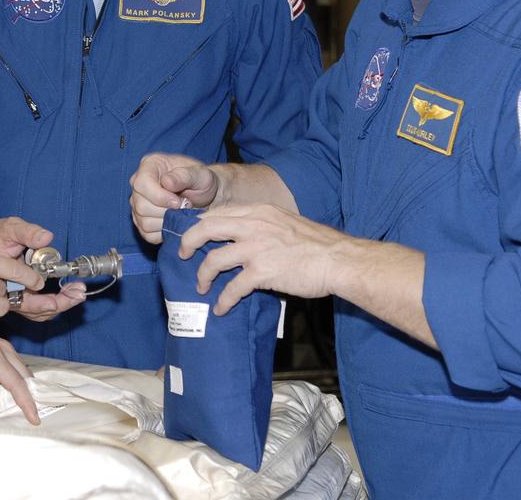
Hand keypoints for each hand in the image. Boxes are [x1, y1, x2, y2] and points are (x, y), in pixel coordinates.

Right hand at [0, 216, 85, 321]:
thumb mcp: (10, 228)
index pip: (23, 300)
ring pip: (38, 312)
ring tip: (77, 292)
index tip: (60, 298)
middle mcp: (7, 294)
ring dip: (60, 304)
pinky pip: (39, 307)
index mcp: (2, 282)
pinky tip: (69, 291)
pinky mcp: (22, 295)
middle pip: (34, 310)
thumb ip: (28, 233)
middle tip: (78, 293)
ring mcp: (14, 297)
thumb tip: (46, 237)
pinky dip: (55, 302)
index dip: (42, 302)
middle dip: (59, 304)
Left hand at [0, 329, 39, 424]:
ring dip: (26, 387)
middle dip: (31, 396)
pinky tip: (16, 388)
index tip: (34, 418)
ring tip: (27, 406)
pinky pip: (16, 363)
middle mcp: (2, 348)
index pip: (15, 382)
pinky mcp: (0, 345)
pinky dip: (20, 377)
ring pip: (22, 368)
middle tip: (34, 416)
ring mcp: (3, 345)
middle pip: (24, 375)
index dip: (26, 401)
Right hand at [129, 152, 218, 242]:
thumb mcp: (199, 174)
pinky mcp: (141, 221)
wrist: (205, 196)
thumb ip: (184, 176)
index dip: (159, 196)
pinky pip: (147, 234)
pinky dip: (164, 231)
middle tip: (183, 207)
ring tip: (180, 213)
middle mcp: (138, 184)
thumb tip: (166, 182)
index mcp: (149, 165)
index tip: (179, 201)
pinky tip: (174, 221)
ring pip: (144, 222)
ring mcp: (137, 203)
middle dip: (166, 211)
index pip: (141, 183)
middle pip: (141, 206)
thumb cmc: (201, 181)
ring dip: (166, 222)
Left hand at [179, 204, 341, 313]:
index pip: (218, 212)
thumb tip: (243, 235)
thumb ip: (263, 224)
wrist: (338, 259)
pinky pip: (232, 289)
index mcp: (258, 211)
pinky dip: (223, 301)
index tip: (192, 234)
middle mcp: (252, 226)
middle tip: (182, 255)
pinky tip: (221, 308)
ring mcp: (255, 249)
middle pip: (205, 229)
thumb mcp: (285, 221)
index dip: (200, 224)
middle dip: (188, 243)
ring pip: (213, 261)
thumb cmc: (316, 243)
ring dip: (202, 276)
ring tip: (201, 286)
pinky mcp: (262, 273)